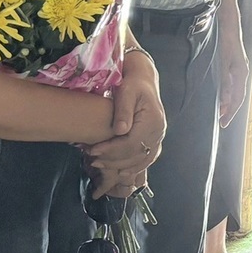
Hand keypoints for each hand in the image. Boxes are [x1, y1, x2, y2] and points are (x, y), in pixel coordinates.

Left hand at [82, 51, 165, 179]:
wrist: (143, 82)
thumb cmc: (132, 85)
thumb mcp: (126, 92)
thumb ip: (123, 111)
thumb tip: (120, 131)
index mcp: (153, 120)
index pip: (131, 143)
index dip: (111, 150)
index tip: (93, 150)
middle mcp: (158, 131)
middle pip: (135, 155)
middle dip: (113, 160)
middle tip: (92, 159)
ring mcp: (158, 137)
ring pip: (140, 160)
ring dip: (120, 166)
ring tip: (100, 164)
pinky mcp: (155, 141)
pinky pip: (145, 159)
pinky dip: (133, 167)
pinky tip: (119, 170)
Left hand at [216, 37, 248, 129]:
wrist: (229, 25)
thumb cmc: (226, 42)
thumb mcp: (223, 64)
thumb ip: (225, 83)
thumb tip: (226, 101)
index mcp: (241, 74)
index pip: (237, 99)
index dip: (230, 112)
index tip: (223, 124)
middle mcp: (242, 72)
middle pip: (238, 96)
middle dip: (230, 110)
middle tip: (222, 121)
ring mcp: (239, 68)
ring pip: (236, 90)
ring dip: (229, 102)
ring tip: (221, 111)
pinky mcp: (235, 64)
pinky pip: (233, 83)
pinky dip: (228, 92)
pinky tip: (222, 93)